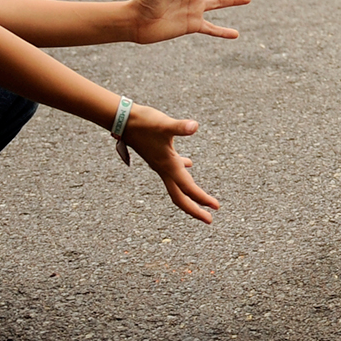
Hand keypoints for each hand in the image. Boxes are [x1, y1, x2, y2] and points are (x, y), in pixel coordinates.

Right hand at [121, 105, 220, 221]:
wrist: (123, 120)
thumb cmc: (143, 123)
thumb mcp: (164, 124)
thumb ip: (180, 127)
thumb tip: (195, 126)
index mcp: (168, 166)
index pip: (188, 188)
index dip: (202, 198)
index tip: (216, 208)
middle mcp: (164, 169)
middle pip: (180, 197)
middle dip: (195, 209)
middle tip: (209, 220)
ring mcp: (160, 164)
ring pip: (176, 185)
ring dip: (189, 194)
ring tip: (201, 200)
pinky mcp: (158, 155)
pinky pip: (173, 170)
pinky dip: (182, 172)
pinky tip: (189, 165)